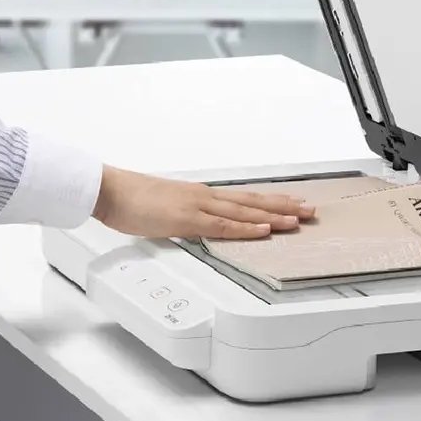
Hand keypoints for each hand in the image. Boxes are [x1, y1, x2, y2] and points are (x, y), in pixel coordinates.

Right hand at [93, 166, 315, 239]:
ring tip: (298, 220)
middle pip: (252, 201)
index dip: (270, 201)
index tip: (291, 203)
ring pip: (244, 212)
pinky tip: (263, 230)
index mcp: (200, 194)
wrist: (110, 190)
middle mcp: (204, 196)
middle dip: (283, 206)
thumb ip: (185, 216)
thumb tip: (197, 226)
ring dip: (273, 216)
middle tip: (310, 210)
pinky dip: (246, 228)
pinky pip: (222, 226)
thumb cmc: (132, 198)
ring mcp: (197, 206)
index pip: (243, 198)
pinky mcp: (186, 219)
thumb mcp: (165, 208)